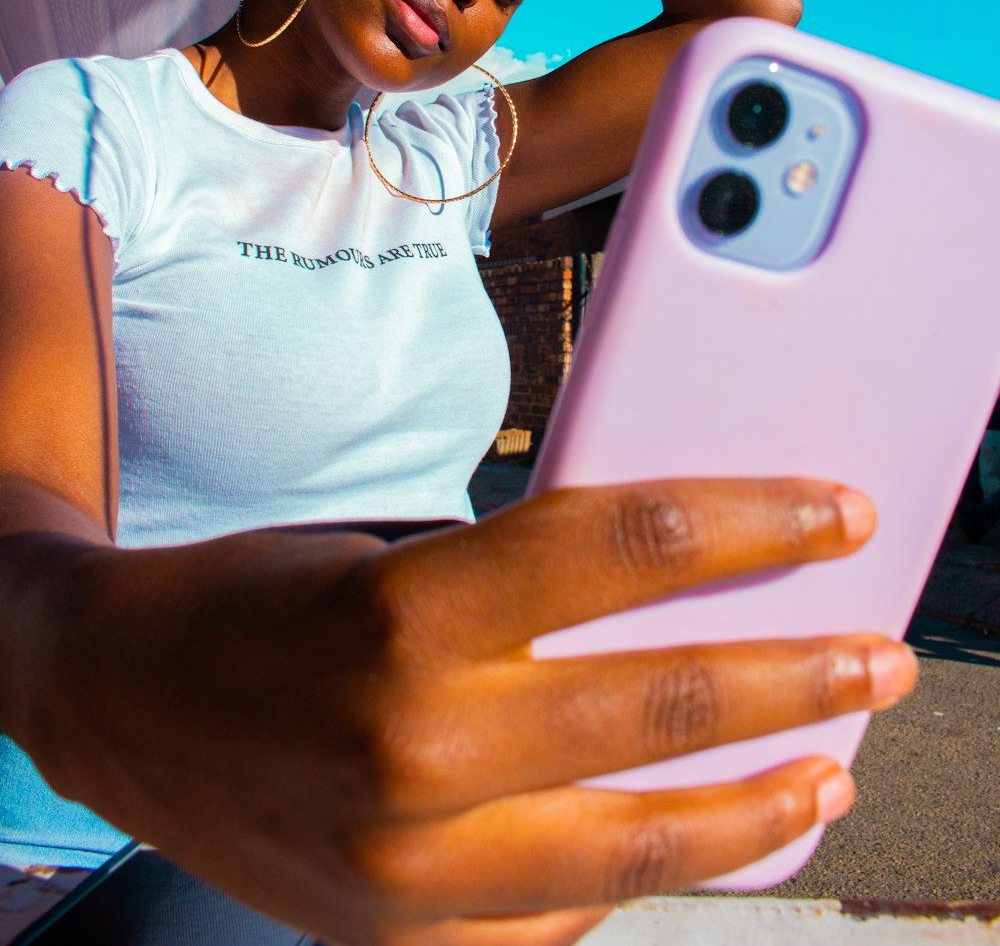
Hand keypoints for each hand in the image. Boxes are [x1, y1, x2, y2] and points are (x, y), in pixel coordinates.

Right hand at [34, 479, 915, 944]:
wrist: (118, 706)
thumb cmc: (258, 601)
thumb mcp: (390, 548)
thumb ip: (523, 576)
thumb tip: (679, 583)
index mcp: (405, 610)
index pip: (624, 546)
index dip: (752, 520)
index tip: (833, 515)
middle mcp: (413, 745)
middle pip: (663, 700)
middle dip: (801, 674)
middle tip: (878, 656)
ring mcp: (409, 867)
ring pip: (644, 843)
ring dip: (764, 804)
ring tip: (831, 771)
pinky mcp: (404, 941)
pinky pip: (567, 912)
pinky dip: (647, 869)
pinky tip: (697, 836)